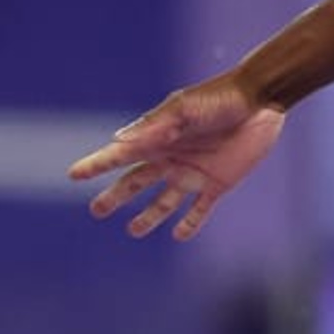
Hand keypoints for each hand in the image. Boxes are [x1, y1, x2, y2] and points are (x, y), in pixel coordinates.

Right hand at [71, 77, 287, 241]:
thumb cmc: (219, 99)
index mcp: (158, 138)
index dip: (96, 165)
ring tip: (134, 230)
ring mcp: (193, 172)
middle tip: (96, 211)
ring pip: (164, 202)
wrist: (261, 101)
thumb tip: (119, 141)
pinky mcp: (218, 183)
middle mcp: (171, 158)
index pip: (120, 155)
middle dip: (116, 197)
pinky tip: (178, 235)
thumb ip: (155, 126)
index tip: (73, 174)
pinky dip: (190, 224)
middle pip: (136, 182)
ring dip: (149, 216)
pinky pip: (200, 210)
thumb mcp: (184, 109)